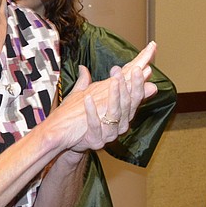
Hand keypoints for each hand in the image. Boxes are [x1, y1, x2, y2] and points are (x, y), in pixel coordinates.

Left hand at [44, 42, 158, 152]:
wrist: (68, 136)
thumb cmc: (86, 112)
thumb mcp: (101, 94)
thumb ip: (116, 81)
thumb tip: (132, 66)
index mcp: (124, 114)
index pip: (136, 98)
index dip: (137, 84)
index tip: (137, 69)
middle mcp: (120, 125)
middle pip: (127, 105)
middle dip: (125, 86)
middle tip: (121, 72)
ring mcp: (109, 134)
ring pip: (115, 114)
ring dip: (114, 96)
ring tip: (112, 81)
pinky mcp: (95, 140)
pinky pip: (95, 125)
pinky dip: (92, 112)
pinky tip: (87, 98)